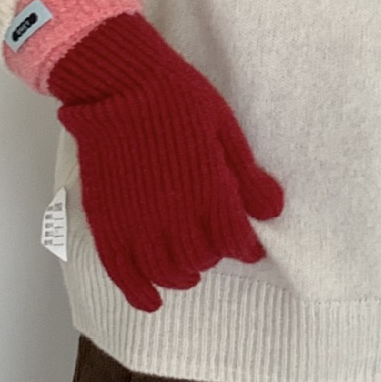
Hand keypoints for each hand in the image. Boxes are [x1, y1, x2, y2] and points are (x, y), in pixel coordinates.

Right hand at [48, 10, 284, 311]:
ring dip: (182, 275)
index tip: (248, 245)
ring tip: (189, 268)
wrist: (117, 81)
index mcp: (208, 190)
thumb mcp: (224, 128)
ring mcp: (136, 222)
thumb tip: (274, 211)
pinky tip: (151, 299)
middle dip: (213, 255)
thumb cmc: (177, 97)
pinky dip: (139, 293)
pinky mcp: (107, 222)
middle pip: (201, 258)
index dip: (246, 248)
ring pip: (166, 271)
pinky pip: (123, 272)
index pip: (235, 241)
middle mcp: (174, 215)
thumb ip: (246, 175)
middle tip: (215, 244)